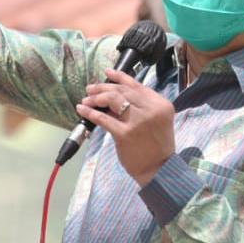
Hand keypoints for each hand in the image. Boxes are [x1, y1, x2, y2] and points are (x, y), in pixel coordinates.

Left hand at [77, 68, 176, 186]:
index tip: (107, 73)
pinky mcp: (125, 134)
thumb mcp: (156, 120)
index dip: (119, 77)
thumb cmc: (156, 145)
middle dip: (103, 87)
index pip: (136, 85)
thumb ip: (141, 106)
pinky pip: (104, 119)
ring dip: (96, 97)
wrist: (159, 169)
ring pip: (113, 100)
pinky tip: (83, 109)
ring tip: (87, 99)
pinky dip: (91, 112)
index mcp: (160, 104)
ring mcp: (138, 121)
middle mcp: (151, 110)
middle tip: (91, 88)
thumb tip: (113, 95)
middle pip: (122, 91)